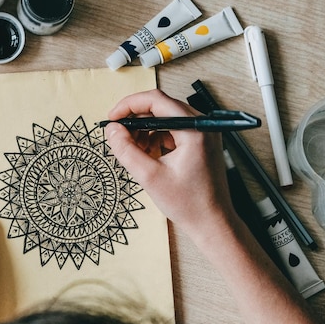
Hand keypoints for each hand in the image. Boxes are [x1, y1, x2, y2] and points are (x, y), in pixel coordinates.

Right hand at [105, 89, 236, 239]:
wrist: (212, 223)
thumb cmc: (189, 204)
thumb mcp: (149, 177)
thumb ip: (126, 150)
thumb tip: (112, 130)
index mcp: (194, 129)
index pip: (156, 100)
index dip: (129, 105)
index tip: (113, 117)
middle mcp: (202, 125)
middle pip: (161, 106)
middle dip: (136, 120)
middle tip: (119, 135)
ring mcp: (204, 133)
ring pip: (165, 118)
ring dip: (145, 130)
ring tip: (134, 151)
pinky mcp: (201, 142)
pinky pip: (173, 129)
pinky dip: (156, 137)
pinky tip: (148, 155)